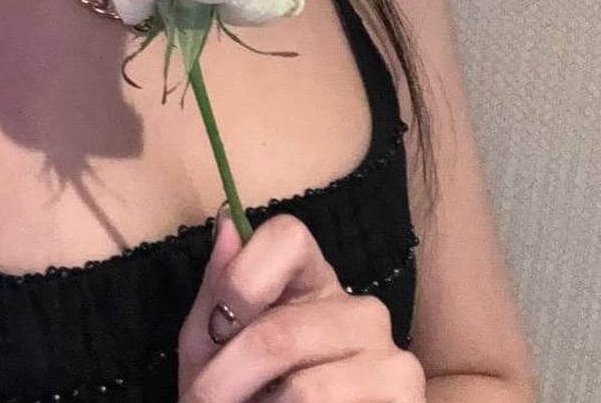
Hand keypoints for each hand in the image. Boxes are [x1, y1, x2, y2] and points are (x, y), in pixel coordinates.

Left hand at [178, 212, 424, 400]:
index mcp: (315, 281)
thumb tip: (226, 222)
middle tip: (202, 402)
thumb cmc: (247, 392)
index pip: (288, 236)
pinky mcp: (406, 401)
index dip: (242, 279)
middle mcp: (361, 311)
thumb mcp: (216, 345)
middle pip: (281, 332)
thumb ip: (216, 291)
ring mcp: (392, 359)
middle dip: (225, 380)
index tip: (215, 330)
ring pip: (306, 389)